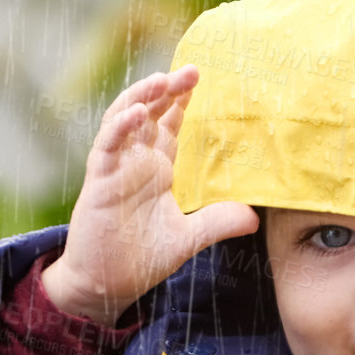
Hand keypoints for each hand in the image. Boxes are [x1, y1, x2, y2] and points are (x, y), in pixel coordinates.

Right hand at [41, 65, 258, 325]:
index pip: (168, 125)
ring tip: (161, 80)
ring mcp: (115, 169)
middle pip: (149, 113)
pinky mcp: (98, 182)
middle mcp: (135, 163)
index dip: (180, 101)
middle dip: (167, 90)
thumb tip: (255, 218)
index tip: (199, 79)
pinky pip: (106, 147)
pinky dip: (119, 128)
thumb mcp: (188, 238)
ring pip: (124, 120)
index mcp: (156, 170)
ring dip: (141, 98)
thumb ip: (218, 222)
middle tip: (190, 70)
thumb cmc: (139, 257)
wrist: (106, 284)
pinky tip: (136, 114)